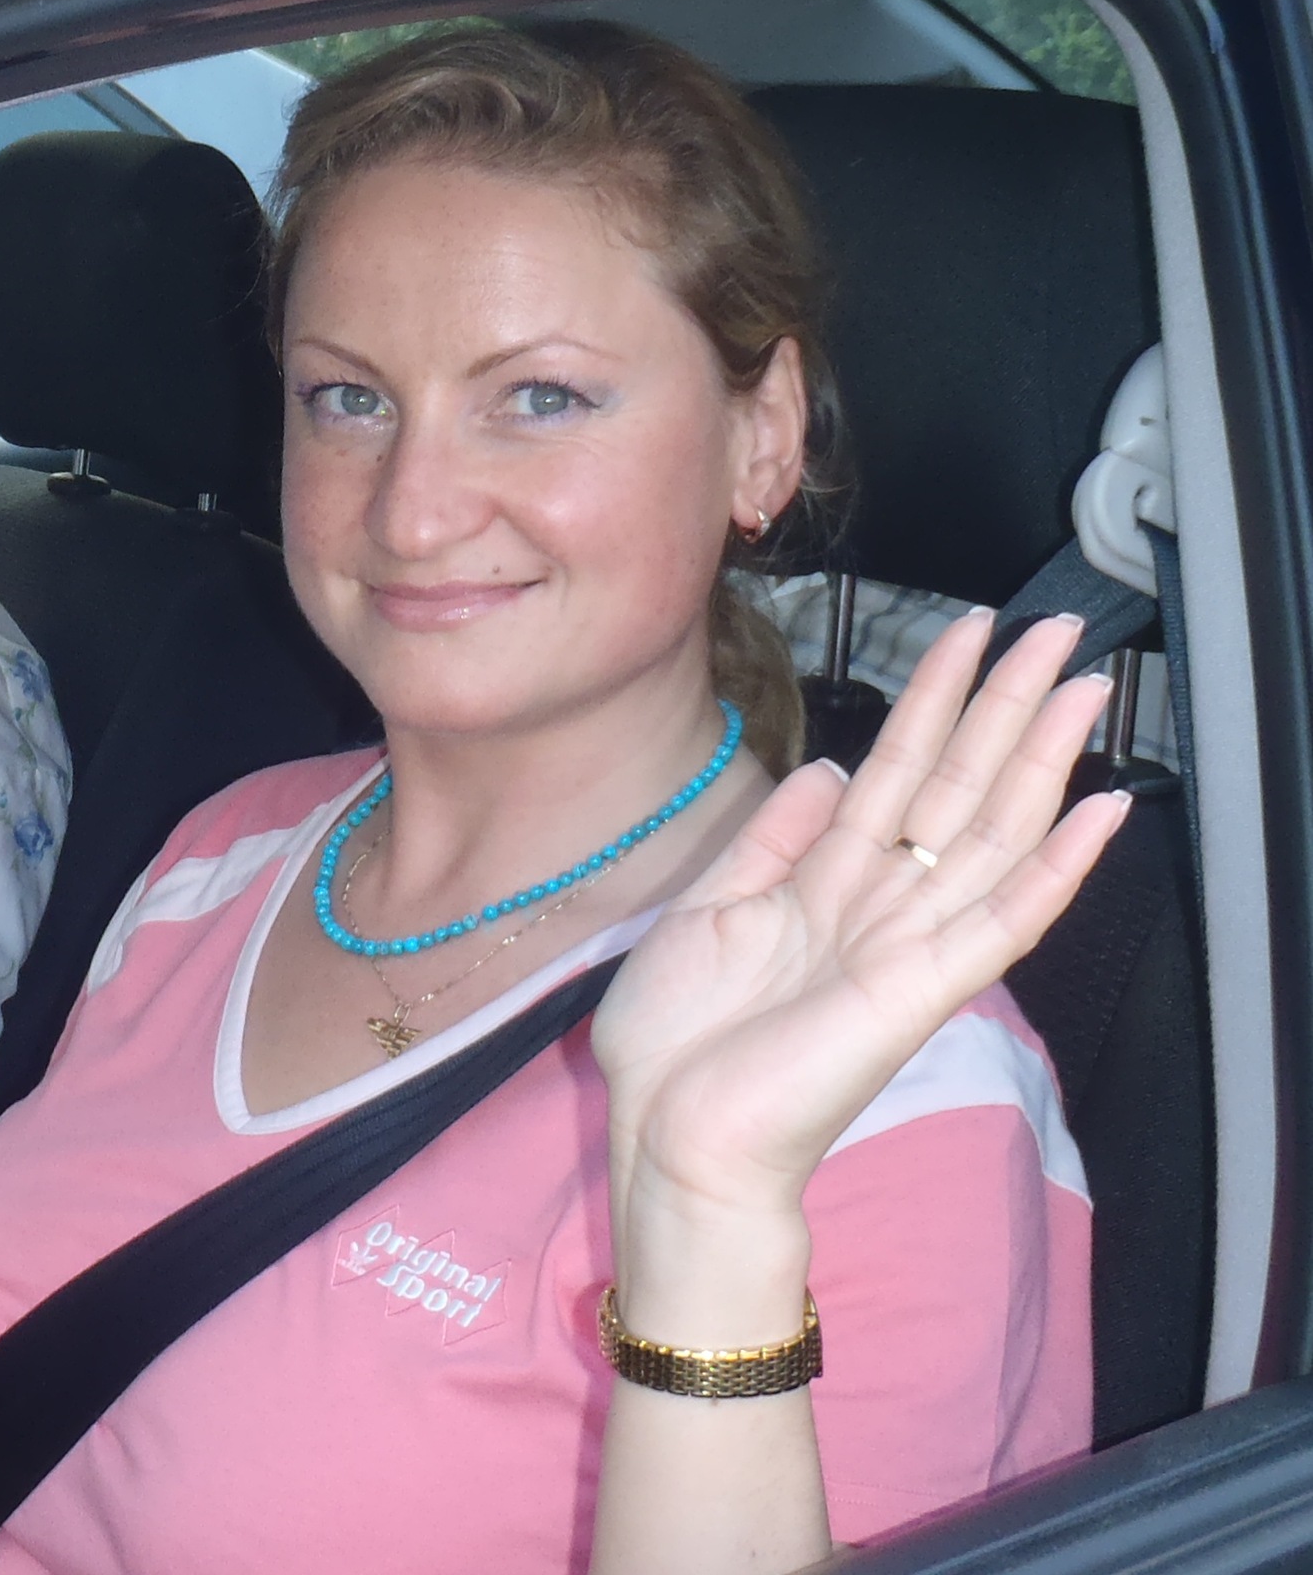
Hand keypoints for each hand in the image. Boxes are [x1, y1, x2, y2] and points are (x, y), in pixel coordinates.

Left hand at [594, 611, 1128, 1264]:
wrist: (670, 1139)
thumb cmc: (679, 1041)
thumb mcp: (711, 905)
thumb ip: (774, 836)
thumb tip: (827, 766)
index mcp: (829, 882)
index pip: (900, 769)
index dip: (937, 697)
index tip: (970, 630)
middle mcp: (880, 904)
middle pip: (960, 785)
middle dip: (1005, 704)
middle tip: (1057, 629)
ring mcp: (908, 945)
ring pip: (990, 831)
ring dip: (1041, 758)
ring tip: (1084, 687)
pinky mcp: (921, 991)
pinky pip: (1001, 921)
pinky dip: (1053, 869)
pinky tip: (1098, 814)